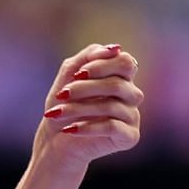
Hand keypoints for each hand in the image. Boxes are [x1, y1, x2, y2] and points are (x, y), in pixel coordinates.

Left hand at [38, 43, 141, 165]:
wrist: (55, 140)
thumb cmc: (63, 105)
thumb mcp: (69, 75)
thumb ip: (88, 57)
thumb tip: (115, 48)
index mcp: (121, 77)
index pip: (125, 62)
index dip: (102, 65)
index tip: (77, 74)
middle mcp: (131, 95)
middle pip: (118, 84)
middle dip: (85, 88)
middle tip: (62, 94)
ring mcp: (133, 116)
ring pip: (111, 106)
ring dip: (79, 108)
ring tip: (57, 114)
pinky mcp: (130, 137)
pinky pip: (113, 127)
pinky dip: (87, 127)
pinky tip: (69, 129)